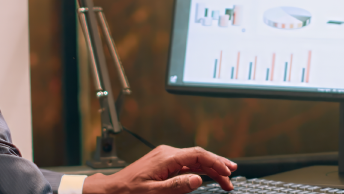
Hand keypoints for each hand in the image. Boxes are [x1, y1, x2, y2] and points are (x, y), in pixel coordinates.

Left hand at [83, 145, 238, 193]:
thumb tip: (198, 179)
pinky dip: (199, 169)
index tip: (227, 172)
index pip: (198, 155)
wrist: (111, 190)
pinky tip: (207, 175)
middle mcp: (167, 153)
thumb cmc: (128, 191)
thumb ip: (177, 185)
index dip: (215, 162)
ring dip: (210, 167)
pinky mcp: (163, 162)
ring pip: (194, 159)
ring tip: (225, 176)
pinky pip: (186, 163)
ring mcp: (165, 157)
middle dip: (217, 164)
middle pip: (199, 155)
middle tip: (232, 175)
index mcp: (166, 157)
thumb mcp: (153, 193)